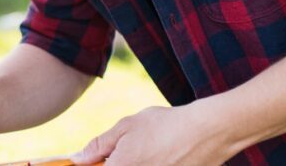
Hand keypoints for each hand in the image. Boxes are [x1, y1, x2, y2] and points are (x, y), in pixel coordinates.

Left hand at [70, 105, 234, 165]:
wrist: (208, 132)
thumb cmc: (165, 125)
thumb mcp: (127, 127)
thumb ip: (99, 145)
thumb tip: (77, 158)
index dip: (95, 164)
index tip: (99, 159)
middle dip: (118, 161)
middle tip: (133, 151)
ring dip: (139, 161)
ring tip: (154, 152)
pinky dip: (158, 163)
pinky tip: (165, 156)